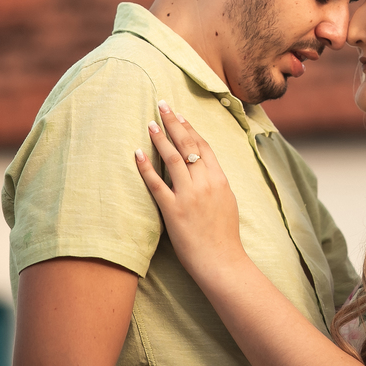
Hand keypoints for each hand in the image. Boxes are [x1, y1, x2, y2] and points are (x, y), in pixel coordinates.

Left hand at [135, 101, 247, 281]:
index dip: (190, 128)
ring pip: (173, 159)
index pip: (203, 145)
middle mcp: (205, 183)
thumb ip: (216, 182)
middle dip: (174, 123)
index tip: (180, 114)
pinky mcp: (173, 211)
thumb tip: (205, 168)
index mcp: (220, 179)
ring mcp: (189, 196)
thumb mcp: (227, 201)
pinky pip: (156, 184)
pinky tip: (137, 154)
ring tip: (150, 123)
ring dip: (160, 138)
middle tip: (162, 104)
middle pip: (188, 145)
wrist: (222, 260)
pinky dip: (146, 167)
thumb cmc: (225, 235)